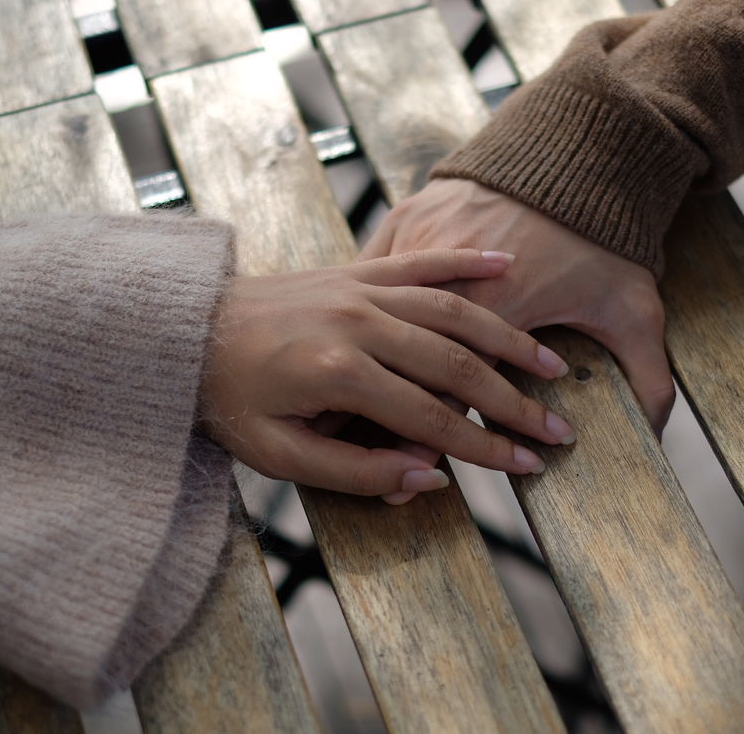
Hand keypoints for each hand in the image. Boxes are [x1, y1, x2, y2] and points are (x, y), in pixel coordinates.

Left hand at [200, 249, 573, 497]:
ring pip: (451, 310)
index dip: (485, 447)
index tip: (528, 464)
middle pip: (456, 364)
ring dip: (507, 336)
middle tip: (559, 428)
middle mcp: (358, 323)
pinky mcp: (354, 269)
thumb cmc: (226, 399)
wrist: (184, 328)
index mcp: (339, 373)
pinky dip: (465, 261)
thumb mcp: (276, 456)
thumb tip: (425, 481)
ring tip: (551, 364)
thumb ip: (352, 471)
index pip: (432, 419)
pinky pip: (420, 262)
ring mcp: (358, 289)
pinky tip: (504, 262)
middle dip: (513, 402)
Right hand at [360, 179, 674, 434]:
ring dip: (367, 365)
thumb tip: (656, 436)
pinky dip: (361, 312)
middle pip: (407, 361)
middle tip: (386, 457)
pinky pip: (367, 275)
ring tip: (353, 410)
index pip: (455, 388)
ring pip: (377, 320)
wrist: (572, 148)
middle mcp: (446, 278)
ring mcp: (415, 244)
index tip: (426, 470)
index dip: (438, 435)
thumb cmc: (603, 235)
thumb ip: (648, 375)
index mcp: (499, 308)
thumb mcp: (634, 308)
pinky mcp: (400, 221)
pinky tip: (355, 341)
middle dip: (393, 416)